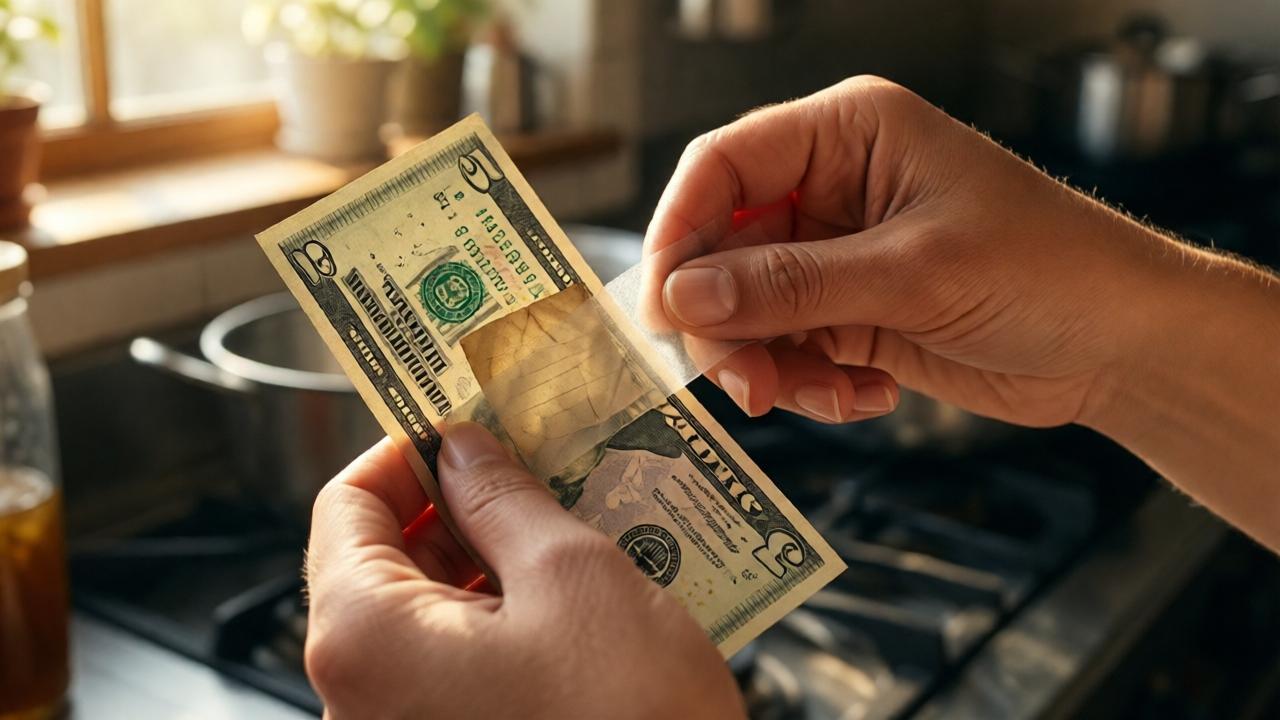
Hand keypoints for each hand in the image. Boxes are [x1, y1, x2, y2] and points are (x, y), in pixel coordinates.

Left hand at [304, 424, 743, 719]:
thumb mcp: (571, 575)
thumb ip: (503, 497)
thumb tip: (463, 450)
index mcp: (365, 637)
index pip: (345, 505)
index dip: (406, 451)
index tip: (463, 424)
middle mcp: (361, 694)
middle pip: (384, 559)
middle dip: (459, 502)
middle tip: (533, 466)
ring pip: (426, 612)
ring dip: (490, 558)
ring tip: (568, 525)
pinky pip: (453, 662)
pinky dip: (500, 617)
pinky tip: (569, 593)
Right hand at [646, 75, 1172, 427]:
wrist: (1123, 343)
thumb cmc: (1048, 269)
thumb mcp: (912, 273)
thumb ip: (789, 284)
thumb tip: (681, 296)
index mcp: (847, 134)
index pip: (724, 165)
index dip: (679, 232)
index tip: (662, 307)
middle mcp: (831, 187)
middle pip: (724, 247)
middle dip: (727, 322)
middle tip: (742, 383)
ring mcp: (838, 254)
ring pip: (749, 309)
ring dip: (768, 364)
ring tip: (816, 398)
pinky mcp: (851, 312)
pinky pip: (790, 350)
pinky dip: (811, 384)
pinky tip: (865, 395)